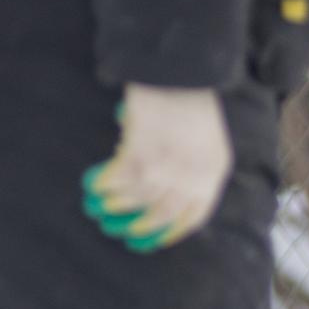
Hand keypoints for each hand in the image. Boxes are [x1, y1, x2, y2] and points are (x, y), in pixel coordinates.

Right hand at [81, 85, 233, 251]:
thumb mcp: (206, 139)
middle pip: (164, 214)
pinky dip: (104, 185)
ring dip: (117, 207)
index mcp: (214, 171)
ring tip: (103, 208)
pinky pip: (118, 179)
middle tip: (122, 231)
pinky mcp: (141, 152)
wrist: (180, 69)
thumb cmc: (191, 99)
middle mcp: (193, 174)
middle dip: (141, 226)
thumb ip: (193, 167)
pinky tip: (94, 185)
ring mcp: (167, 166)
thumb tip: (163, 188)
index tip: (156, 240)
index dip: (173, 231)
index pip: (195, 215)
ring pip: (138, 200)